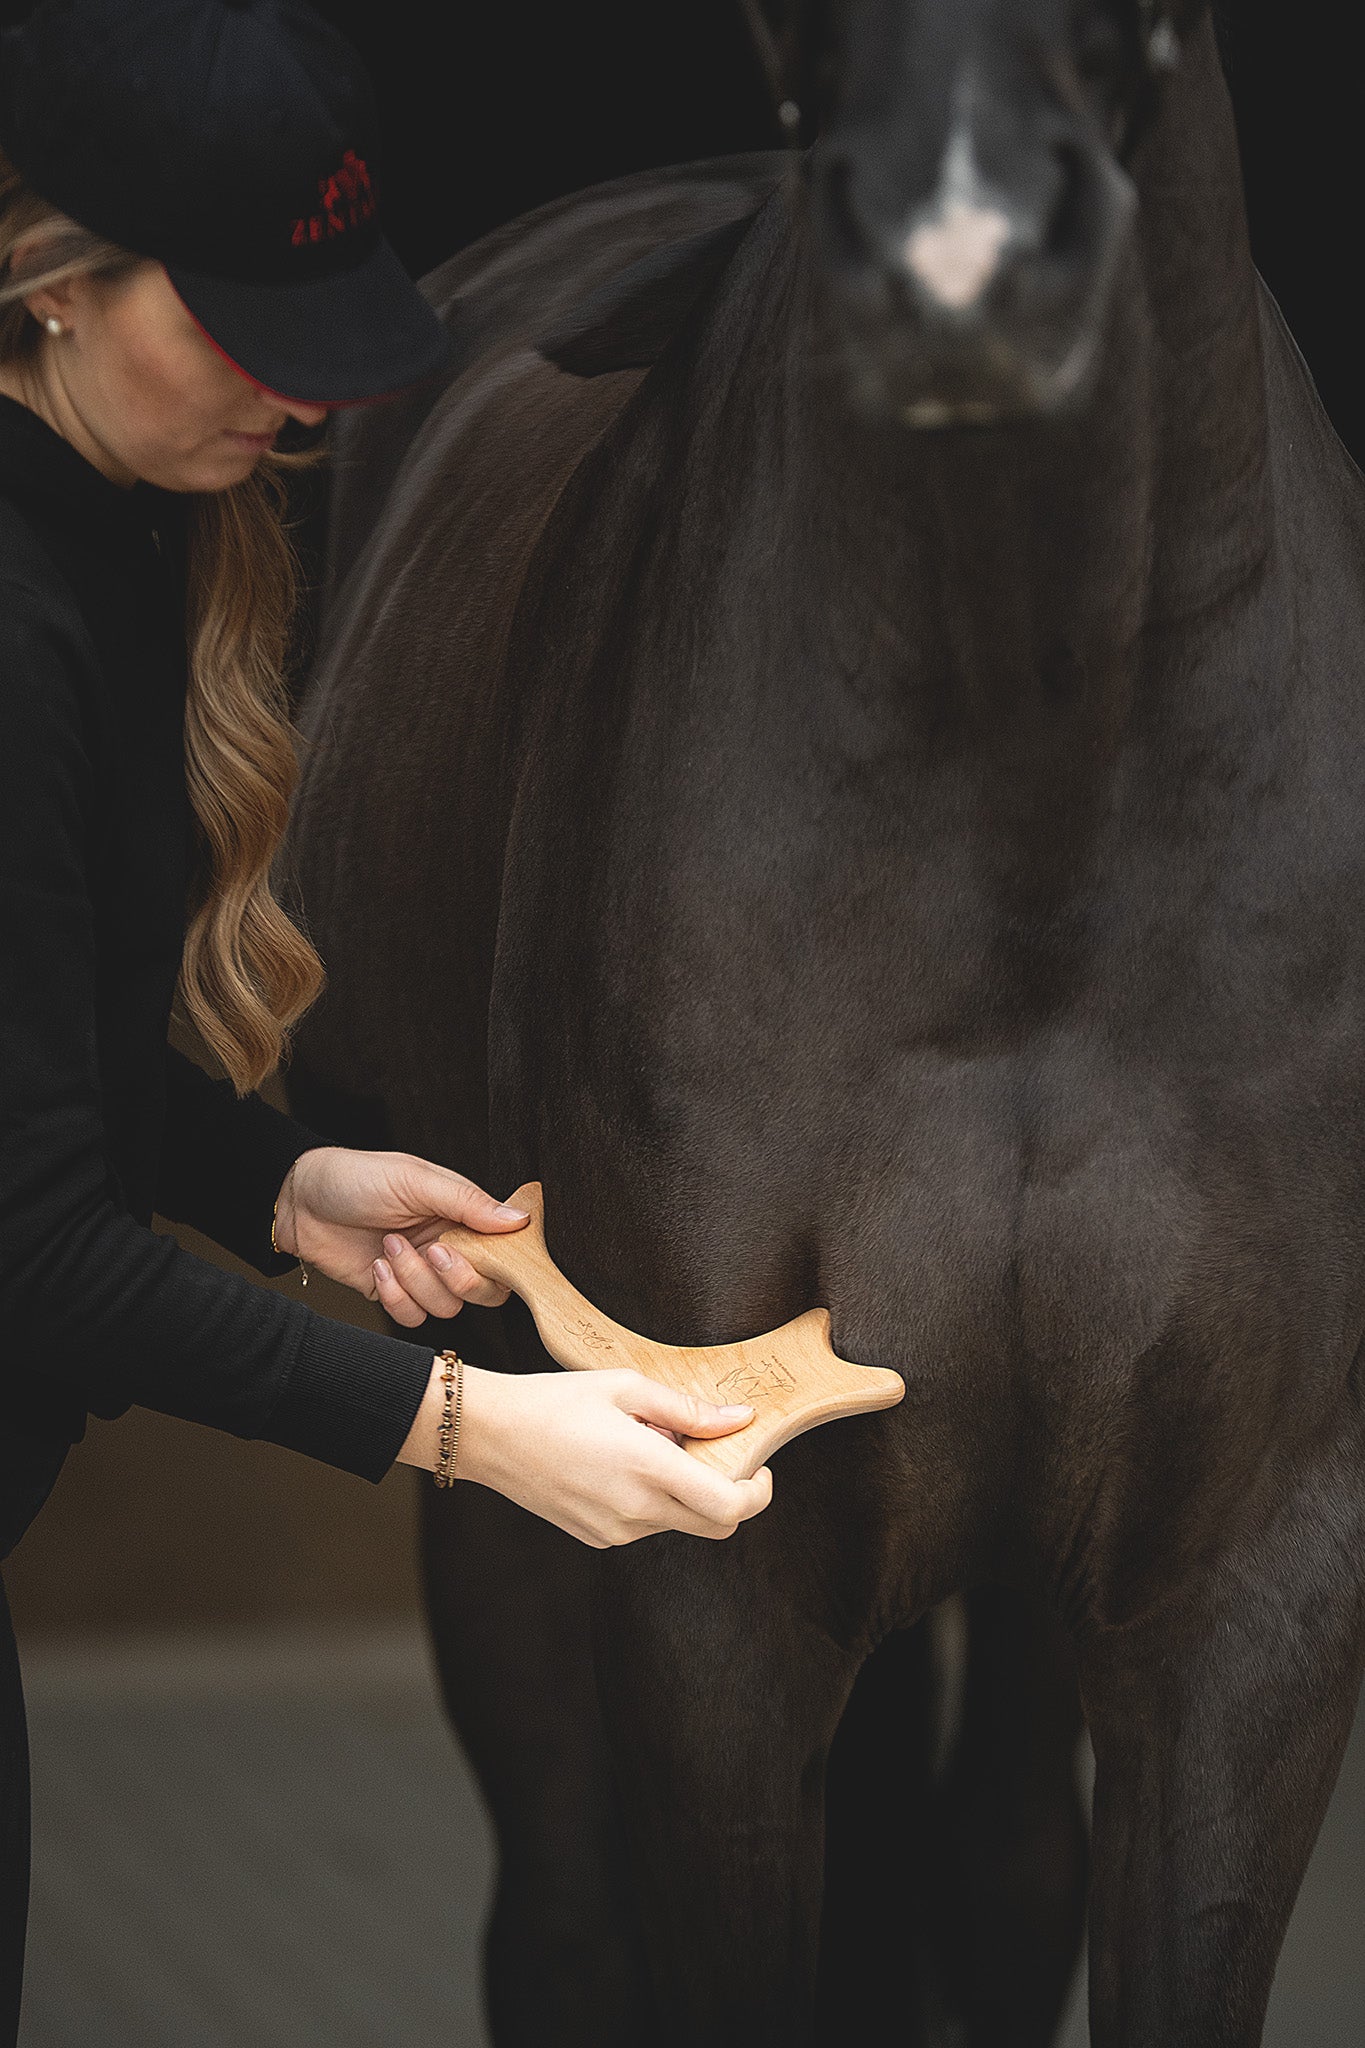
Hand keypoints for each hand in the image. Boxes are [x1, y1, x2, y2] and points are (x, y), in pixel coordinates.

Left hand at [275, 1147, 528, 1321]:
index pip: (505, 1251)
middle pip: (485, 1290)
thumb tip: (520, 1220)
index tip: (475, 1249)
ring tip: (389, 1246)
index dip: (499, 1261)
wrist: (300, 1200)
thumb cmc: (358, 1177)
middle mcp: (449, 1246)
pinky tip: (377, 1267)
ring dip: (416, 1280)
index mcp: (462, 1215)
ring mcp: (421, 1273)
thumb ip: (468, 1202)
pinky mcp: (394, 1293)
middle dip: (459, 1278)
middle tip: (432, 1250)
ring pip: (447, 1306)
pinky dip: (395, 1296)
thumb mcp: (415, 1180)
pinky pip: (413, 1317)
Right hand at [400, 1362, 773, 1545]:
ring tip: (648, 1447)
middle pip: (716, 1525)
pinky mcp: (597, 1538)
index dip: (759, 1491)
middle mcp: (637, 1510)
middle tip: (713, 1454)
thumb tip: (740, 1419)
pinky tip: (621, 1465)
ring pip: (679, 1523)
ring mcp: (615, 1531)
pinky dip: (652, 1501)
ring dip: (684, 1493)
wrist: (489, 1434)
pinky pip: (645, 1525)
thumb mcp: (625, 1387)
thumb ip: (688, 1410)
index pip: (731, 1506)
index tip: (760, 1466)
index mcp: (649, 1469)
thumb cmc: (555, 1400)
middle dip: (731, 1496)